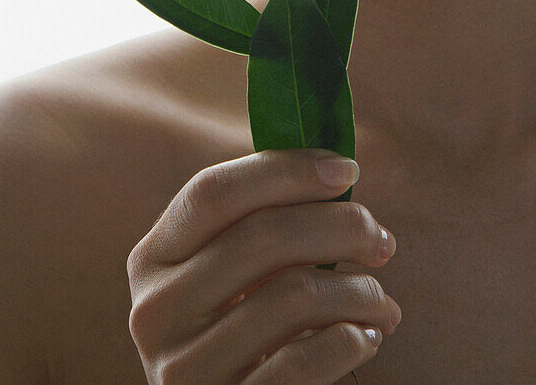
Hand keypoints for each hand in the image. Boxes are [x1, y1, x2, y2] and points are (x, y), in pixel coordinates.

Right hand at [126, 147, 400, 382]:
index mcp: (153, 258)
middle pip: (260, 236)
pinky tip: (366, 337)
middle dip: (340, 228)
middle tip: (382, 241)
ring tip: (381, 303)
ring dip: (358, 292)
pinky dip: (349, 340)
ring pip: (292, 297)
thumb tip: (339, 169)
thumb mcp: (229, 275)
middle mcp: (155, 310)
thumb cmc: (241, 332)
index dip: (286, 171)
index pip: (213, 192)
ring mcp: (183, 369)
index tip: (348, 169)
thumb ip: (261, 223)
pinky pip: (303, 362)